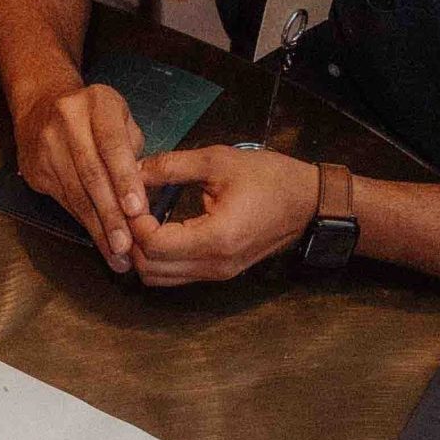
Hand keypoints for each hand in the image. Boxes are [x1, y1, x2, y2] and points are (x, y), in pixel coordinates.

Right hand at [14, 81, 147, 273]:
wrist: (42, 104)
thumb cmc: (96, 117)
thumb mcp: (122, 119)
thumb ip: (135, 152)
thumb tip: (144, 198)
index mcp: (98, 103)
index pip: (112, 145)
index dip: (125, 180)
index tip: (137, 211)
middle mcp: (68, 120)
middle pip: (91, 175)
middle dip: (111, 214)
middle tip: (127, 246)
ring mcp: (47, 145)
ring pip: (75, 194)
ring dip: (98, 228)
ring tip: (117, 254)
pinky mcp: (35, 167)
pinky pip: (64, 201)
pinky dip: (84, 224)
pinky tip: (99, 241)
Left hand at [132, 147, 323, 285]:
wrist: (308, 204)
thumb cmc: (270, 178)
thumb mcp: (219, 161)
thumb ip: (173, 165)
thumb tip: (134, 170)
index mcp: (216, 238)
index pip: (155, 245)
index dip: (135, 222)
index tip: (135, 197)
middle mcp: (214, 266)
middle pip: (150, 269)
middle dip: (132, 240)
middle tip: (131, 209)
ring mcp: (216, 275)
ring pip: (158, 278)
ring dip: (143, 253)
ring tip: (143, 219)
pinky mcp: (218, 274)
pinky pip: (175, 275)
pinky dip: (158, 258)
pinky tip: (159, 229)